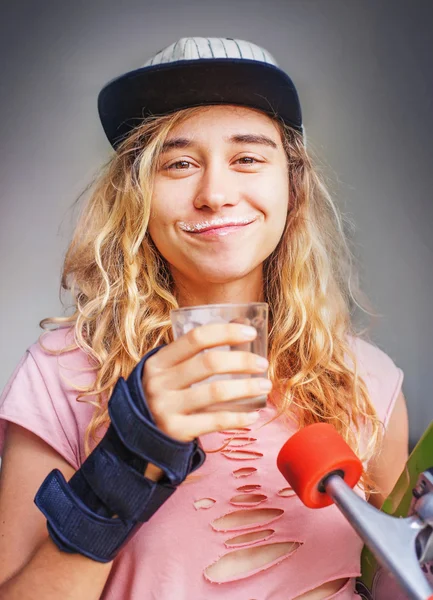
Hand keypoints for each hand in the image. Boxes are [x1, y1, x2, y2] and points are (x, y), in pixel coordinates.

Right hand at [141, 323, 270, 442]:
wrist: (139, 437)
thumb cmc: (164, 395)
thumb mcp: (168, 372)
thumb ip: (194, 356)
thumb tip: (241, 329)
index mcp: (158, 361)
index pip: (196, 338)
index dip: (226, 332)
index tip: (251, 333)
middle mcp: (160, 382)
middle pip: (209, 363)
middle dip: (242, 361)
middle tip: (262, 364)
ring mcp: (166, 408)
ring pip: (216, 392)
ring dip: (246, 387)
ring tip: (265, 386)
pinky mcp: (176, 431)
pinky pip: (215, 421)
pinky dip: (238, 418)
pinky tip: (253, 415)